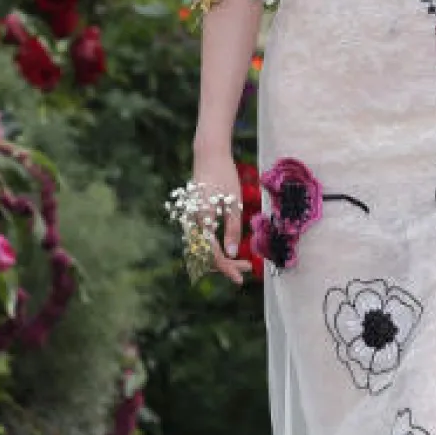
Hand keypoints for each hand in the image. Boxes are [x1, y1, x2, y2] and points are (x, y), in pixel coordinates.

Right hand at [189, 150, 252, 286]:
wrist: (208, 156)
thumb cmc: (224, 176)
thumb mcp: (234, 203)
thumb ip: (232, 229)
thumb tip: (231, 253)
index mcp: (202, 219)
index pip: (212, 253)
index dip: (226, 267)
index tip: (240, 278)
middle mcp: (191, 222)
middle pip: (205, 255)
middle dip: (225, 265)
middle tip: (246, 267)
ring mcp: (189, 220)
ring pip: (201, 249)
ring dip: (219, 258)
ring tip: (241, 262)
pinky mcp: (192, 218)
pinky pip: (200, 241)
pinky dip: (213, 249)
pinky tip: (227, 251)